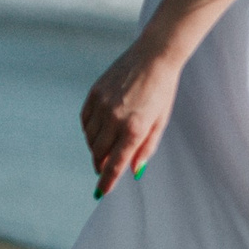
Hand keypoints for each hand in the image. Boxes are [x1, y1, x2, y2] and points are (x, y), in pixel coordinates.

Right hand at [81, 45, 181, 197]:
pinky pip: (85, 121)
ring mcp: (102, 105)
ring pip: (90, 139)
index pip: (115, 164)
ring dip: (95, 148)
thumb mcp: (160, 122)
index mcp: (135, 128)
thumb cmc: (162, 90)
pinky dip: (89, 130)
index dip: (106, 182)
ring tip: (106, 145)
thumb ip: (146, 148)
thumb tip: (134, 171)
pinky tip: (99, 129)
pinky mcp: (94, 93)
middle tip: (104, 167)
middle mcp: (115, 118)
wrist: (155, 55)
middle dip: (100, 165)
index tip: (101, 193)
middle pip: (99, 154)